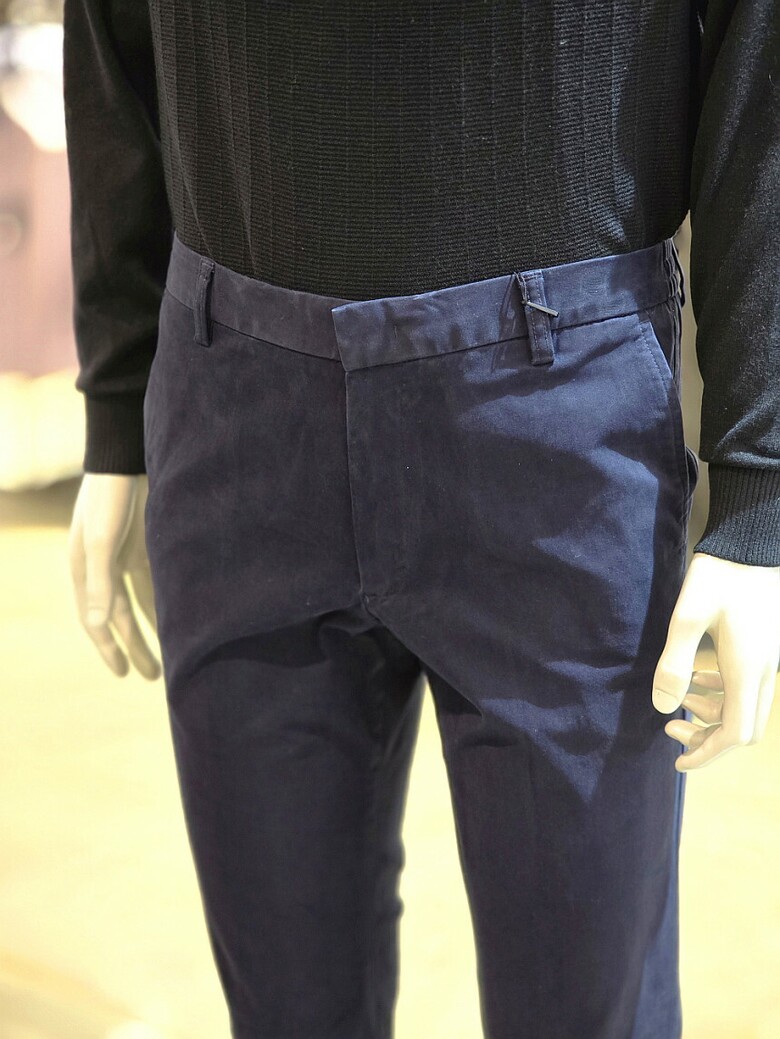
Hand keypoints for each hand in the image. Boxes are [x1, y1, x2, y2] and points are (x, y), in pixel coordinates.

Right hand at [68, 473, 160, 679]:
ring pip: (137, 601)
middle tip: (152, 676)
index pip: (96, 620)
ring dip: (149, 627)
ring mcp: (123, 554)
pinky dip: (162, 600)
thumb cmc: (110, 498)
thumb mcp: (101, 542)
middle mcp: (101, 566)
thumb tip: (99, 625)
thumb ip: (101, 583)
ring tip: (166, 654)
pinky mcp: (144, 542)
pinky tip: (178, 616)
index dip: (109, 648)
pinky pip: (152, 581)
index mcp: (83, 569)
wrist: (127, 456)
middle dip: (134, 645)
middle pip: (119, 615)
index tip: (123, 675)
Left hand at [651, 551, 779, 770]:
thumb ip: (674, 664)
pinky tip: (698, 676)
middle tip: (671, 730)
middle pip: (743, 727)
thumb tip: (663, 707)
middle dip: (708, 739)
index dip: (706, 754)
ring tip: (681, 702)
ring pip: (746, 706)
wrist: (751, 542)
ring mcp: (768, 660)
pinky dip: (723, 692)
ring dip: (714, 714)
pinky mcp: (763, 647)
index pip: (735, 733)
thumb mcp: (687, 617)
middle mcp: (764, 671)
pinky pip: (747, 685)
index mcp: (747, 670)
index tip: (677, 760)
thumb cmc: (720, 575)